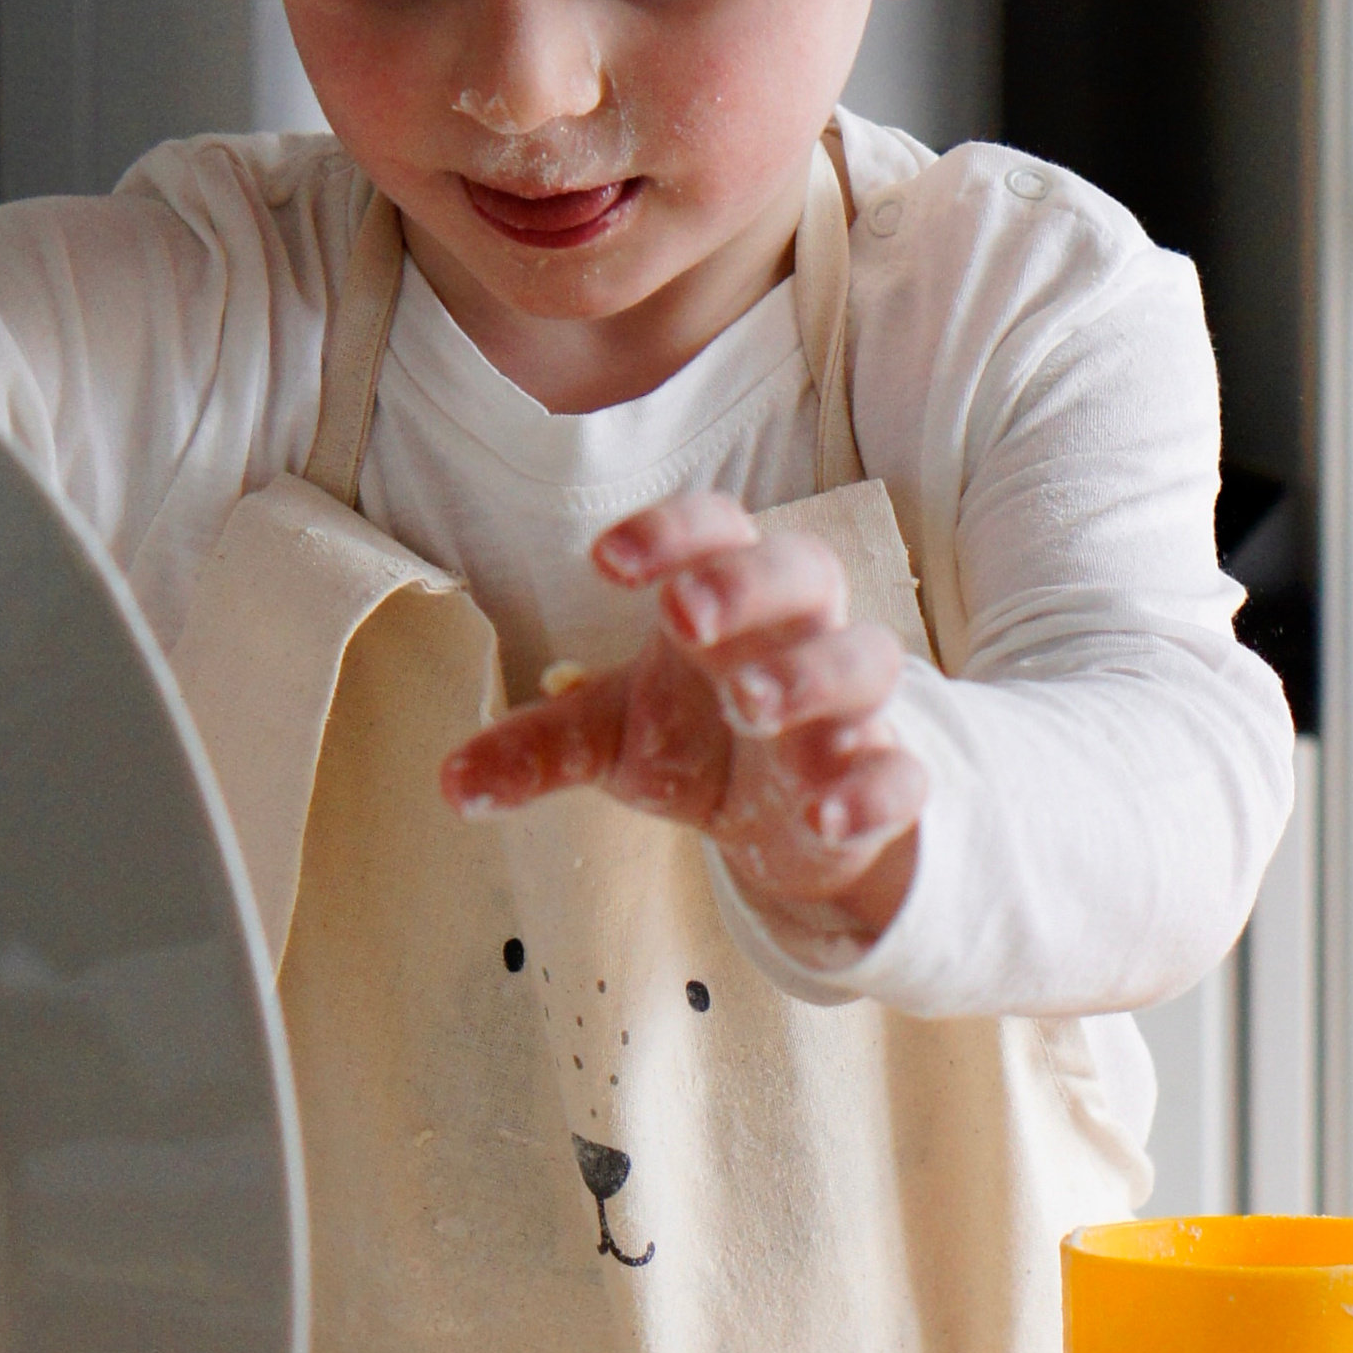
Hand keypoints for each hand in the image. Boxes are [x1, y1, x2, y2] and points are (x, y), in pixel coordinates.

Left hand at [438, 490, 923, 946]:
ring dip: (811, 676)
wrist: (795, 823)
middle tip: (682, 614)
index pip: (716, 530)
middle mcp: (797, 635)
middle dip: (745, 585)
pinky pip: (902, 772)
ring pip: (865, 659)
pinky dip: (871, 787)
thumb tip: (449, 785)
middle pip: (802, 571)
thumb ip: (538, 751)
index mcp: (726, 602)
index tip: (605, 560)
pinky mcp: (885, 778)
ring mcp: (850, 706)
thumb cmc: (701, 743)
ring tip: (751, 706)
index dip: (670, 533)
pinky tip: (822, 810)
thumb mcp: (611, 740)